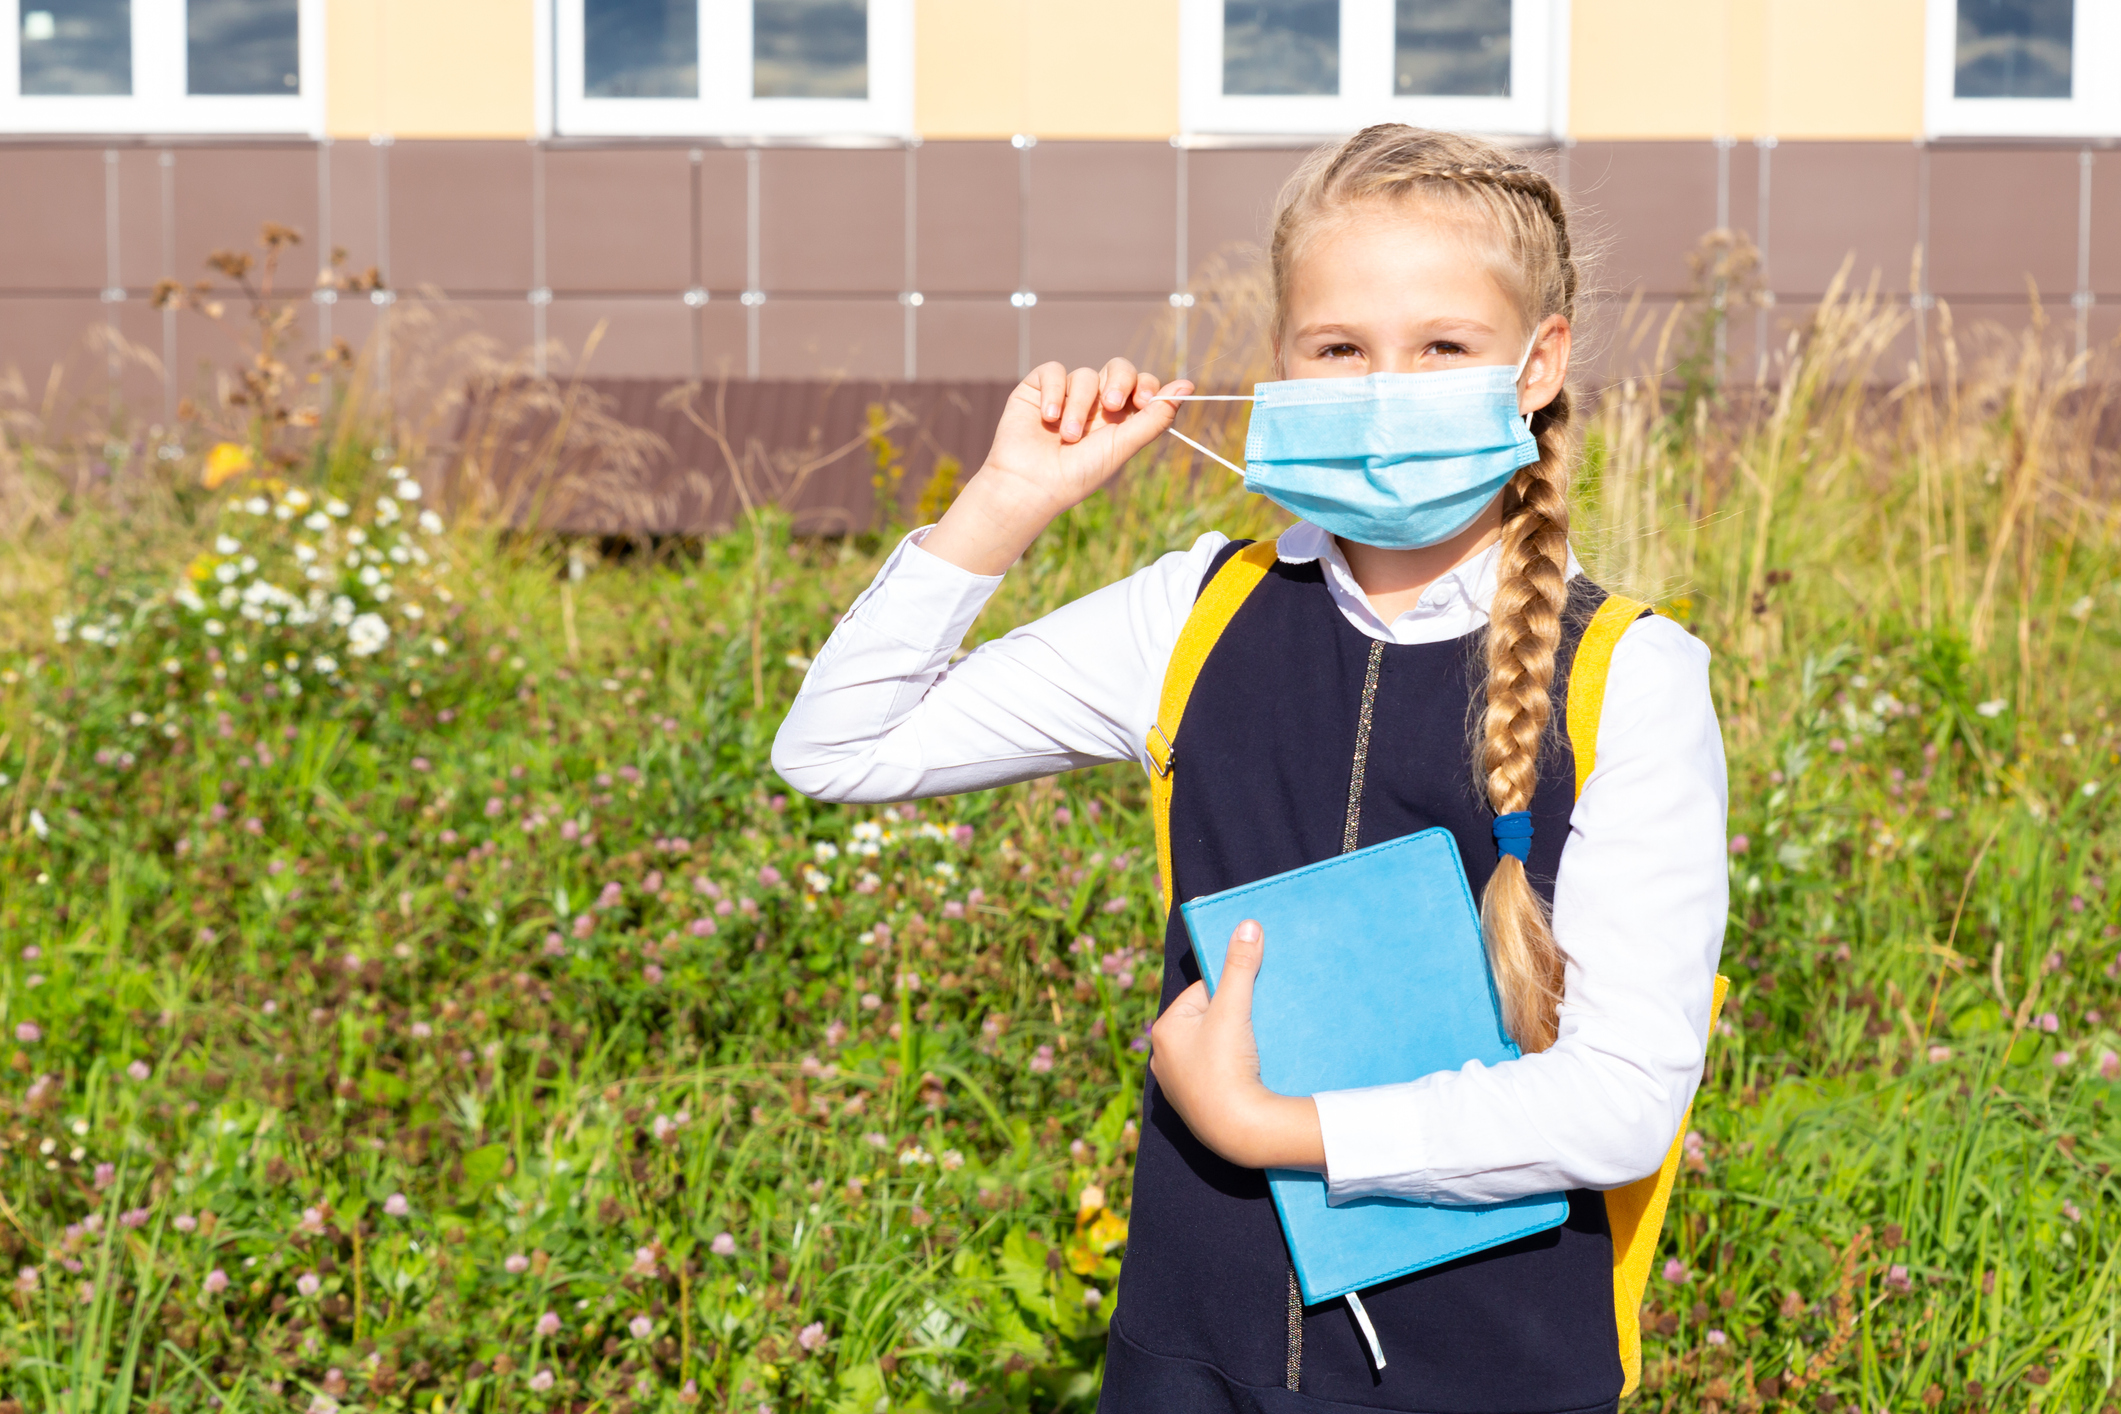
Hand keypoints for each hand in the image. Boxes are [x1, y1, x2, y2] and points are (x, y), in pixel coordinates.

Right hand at [921, 358, 1192, 576]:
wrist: (1030, 485)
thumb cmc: (1078, 474)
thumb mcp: (1122, 447)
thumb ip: (1154, 418)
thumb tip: (1188, 388)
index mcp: (1120, 417)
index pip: (1142, 385)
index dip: (1147, 386)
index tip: (1144, 401)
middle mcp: (1095, 402)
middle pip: (1119, 369)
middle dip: (1119, 383)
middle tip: (1110, 407)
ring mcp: (1067, 393)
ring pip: (1086, 375)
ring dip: (1079, 406)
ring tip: (1068, 436)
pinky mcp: (1038, 388)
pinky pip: (1055, 371)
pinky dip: (1054, 392)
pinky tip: (1049, 418)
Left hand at [1148, 920, 1324, 1171]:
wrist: (1240, 1131)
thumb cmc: (1227, 1065)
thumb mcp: (1234, 1008)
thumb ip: (1240, 965)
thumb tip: (1247, 924)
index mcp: (1163, 1030)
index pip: (1200, 993)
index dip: (1229, 992)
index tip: (1250, 1000)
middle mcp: (1162, 1057)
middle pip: (1206, 1021)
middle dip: (1231, 1018)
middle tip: (1255, 1024)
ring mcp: (1177, 1086)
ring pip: (1210, 1049)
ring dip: (1232, 1044)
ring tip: (1255, 1048)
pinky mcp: (1195, 1107)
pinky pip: (1213, 1075)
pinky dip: (1230, 1071)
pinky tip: (1248, 1074)